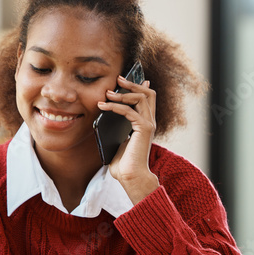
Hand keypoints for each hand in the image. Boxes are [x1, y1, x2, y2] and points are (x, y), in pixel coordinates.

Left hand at [97, 77, 159, 203]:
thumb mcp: (117, 138)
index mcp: (145, 122)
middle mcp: (150, 121)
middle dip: (133, 83)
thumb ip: (116, 126)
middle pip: (148, 93)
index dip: (139, 86)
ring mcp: (148, 125)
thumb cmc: (122, 161)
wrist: (130, 176)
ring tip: (106, 93)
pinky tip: (103, 106)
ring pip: (141, 98)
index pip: (148, 98)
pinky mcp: (144, 130)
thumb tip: (104, 113)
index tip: (125, 79)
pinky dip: (116, 106)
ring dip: (123, 93)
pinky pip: (130, 111)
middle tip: (118, 78)